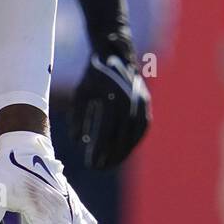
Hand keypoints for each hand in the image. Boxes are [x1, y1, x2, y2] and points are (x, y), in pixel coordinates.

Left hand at [68, 49, 150, 168]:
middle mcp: (130, 99)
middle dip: (111, 155)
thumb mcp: (80, 95)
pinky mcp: (145, 103)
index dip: (99, 149)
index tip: (90, 164)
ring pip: (135, 134)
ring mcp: (141, 101)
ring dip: (124, 152)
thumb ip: (78, 118)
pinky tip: (122, 152)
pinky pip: (141, 128)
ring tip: (109, 164)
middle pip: (122, 135)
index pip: (106, 130)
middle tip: (98, 168)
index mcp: (112, 96)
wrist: (114, 55)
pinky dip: (133, 142)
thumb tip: (78, 142)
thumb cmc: (92, 77)